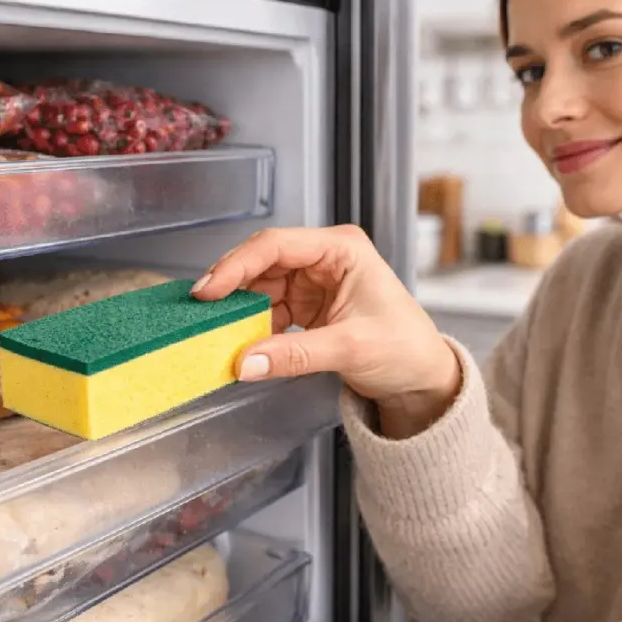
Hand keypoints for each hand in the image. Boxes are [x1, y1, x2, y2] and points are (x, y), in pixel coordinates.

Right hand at [191, 226, 460, 426]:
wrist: (421, 376)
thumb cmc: (405, 348)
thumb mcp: (350, 349)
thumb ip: (295, 355)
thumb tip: (245, 362)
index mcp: (342, 249)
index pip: (277, 244)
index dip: (238, 264)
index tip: (210, 290)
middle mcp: (325, 258)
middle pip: (263, 262)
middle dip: (232, 286)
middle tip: (200, 310)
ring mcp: (314, 281)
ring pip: (261, 286)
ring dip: (239, 309)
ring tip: (214, 330)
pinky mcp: (307, 305)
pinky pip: (268, 309)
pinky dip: (251, 325)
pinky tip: (237, 340)